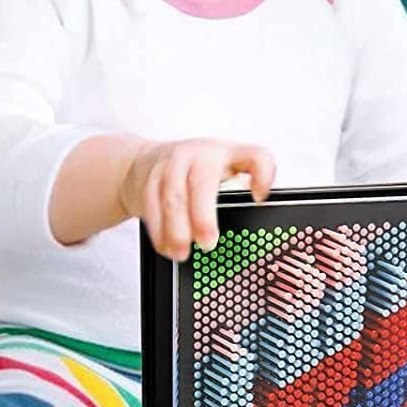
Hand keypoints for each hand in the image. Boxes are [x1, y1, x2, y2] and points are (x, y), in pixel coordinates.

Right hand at [118, 138, 275, 261]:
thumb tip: (254, 214)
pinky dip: (159, 231)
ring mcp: (170, 165)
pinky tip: (166, 246)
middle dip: (203, 216)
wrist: (142, 162)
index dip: (263, 176)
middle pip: (202, 181)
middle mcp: (198, 154)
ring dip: (176, 230)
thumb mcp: (221, 168)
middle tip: (208, 243)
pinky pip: (151, 207)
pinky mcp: (147, 180)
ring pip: (172, 197)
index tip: (258, 198)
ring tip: (182, 253)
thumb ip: (241, 187)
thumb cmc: (191, 170)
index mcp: (225, 153)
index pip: (255, 156)